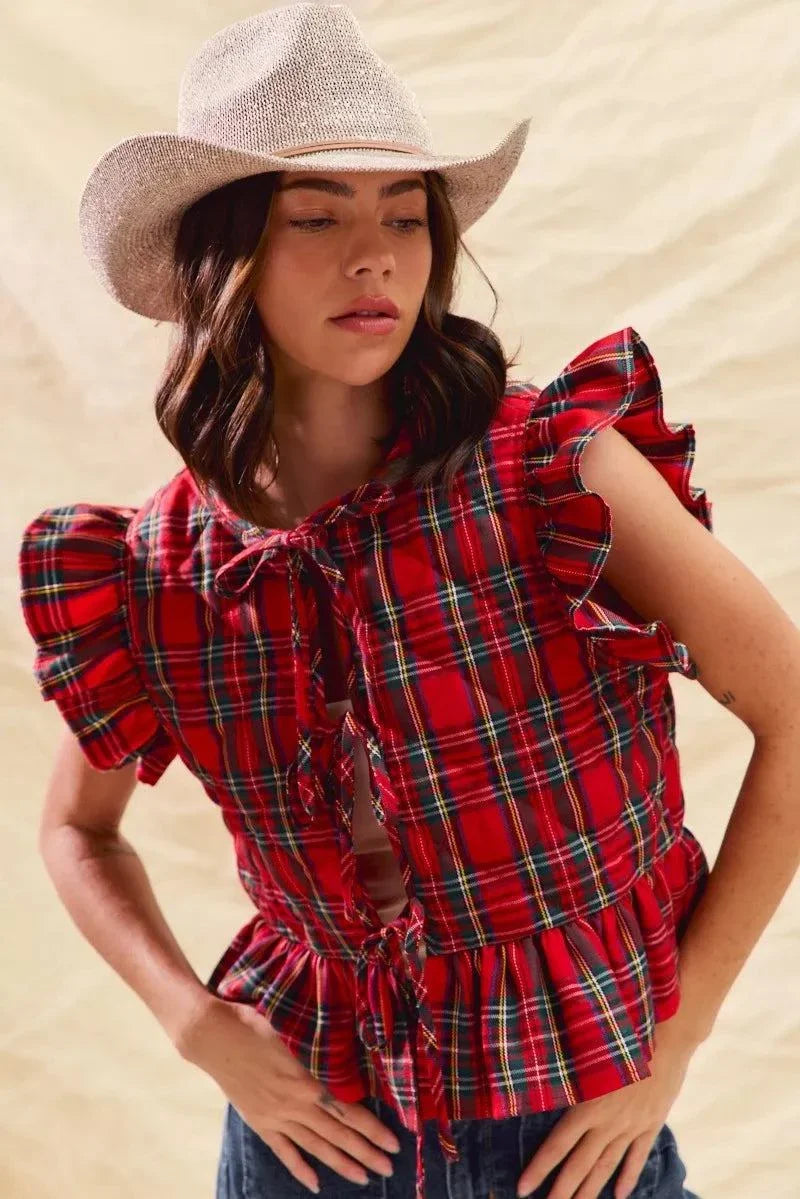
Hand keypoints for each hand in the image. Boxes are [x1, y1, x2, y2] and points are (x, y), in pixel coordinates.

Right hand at [179, 996, 399, 1193]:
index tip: (393, 1142)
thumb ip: (320, 1047)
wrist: (213, 1036)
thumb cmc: (255, 1022)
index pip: (348, 1112)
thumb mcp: (294, 1030)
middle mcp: (294, 1105)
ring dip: (340, 1163)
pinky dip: (300, 1167)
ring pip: (315, 1146)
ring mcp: (275, 1117)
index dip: (372, 1128)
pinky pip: (283, 1150)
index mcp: (306, 1081)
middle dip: (365, 1152)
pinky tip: (315, 1183)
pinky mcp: (259, 1121)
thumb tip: (348, 1053)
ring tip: (363, 1177)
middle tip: (388, 1167)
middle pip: (337, 1134)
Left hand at [516, 1014, 699, 1198]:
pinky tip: (618, 1195)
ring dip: (590, 1190)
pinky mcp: (651, 1123)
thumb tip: (540, 1083)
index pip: (557, 1145)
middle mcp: (608, 1122)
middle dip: (562, 1190)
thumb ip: (567, 1074)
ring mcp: (631, 1126)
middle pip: (580, 1164)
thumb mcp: (587, 1052)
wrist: (667, 1035)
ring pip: (606, 1166)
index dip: (539, 1168)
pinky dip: (627, 1176)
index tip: (523, 1188)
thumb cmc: (621, 1035)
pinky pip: (637, 1156)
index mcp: (587, 1104)